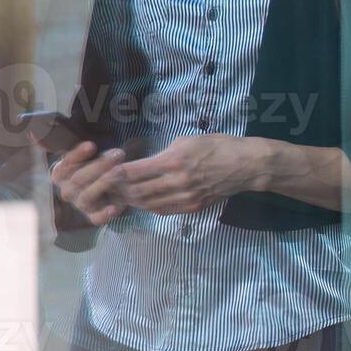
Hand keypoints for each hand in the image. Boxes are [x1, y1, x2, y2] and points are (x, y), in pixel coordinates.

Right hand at [40, 140, 127, 225]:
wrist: (113, 183)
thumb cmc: (95, 163)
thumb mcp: (83, 150)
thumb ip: (61, 139)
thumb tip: (33, 132)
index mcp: (61, 174)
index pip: (63, 165)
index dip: (77, 155)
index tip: (92, 145)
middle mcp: (67, 191)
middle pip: (78, 179)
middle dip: (99, 165)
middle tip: (118, 154)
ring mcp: (79, 204)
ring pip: (86, 196)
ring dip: (104, 183)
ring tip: (121, 171)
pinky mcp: (93, 216)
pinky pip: (95, 218)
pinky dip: (104, 214)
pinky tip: (116, 206)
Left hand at [111, 134, 264, 215]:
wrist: (246, 166)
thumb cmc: (219, 146)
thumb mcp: (189, 140)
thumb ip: (166, 152)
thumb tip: (148, 162)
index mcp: (174, 161)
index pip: (134, 172)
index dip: (116, 174)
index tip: (104, 172)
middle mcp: (176, 182)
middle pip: (137, 191)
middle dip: (118, 190)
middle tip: (106, 188)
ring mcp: (184, 198)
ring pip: (147, 204)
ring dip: (131, 201)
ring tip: (120, 196)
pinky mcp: (192, 208)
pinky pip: (162, 210)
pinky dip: (148, 206)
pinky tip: (141, 202)